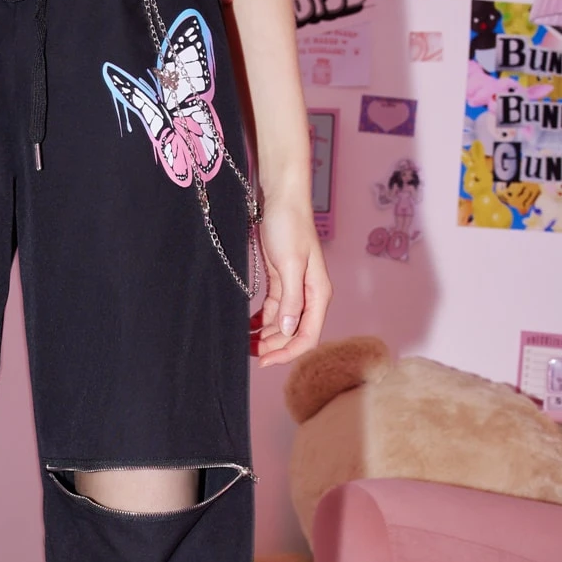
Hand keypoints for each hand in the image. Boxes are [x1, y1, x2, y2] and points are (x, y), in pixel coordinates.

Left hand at [254, 194, 330, 367]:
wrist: (281, 200)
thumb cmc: (290, 226)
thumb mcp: (290, 264)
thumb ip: (292, 300)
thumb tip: (290, 330)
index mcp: (318, 294)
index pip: (307, 336)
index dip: (287, 353)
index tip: (265, 362)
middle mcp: (309, 296)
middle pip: (293, 334)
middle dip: (273, 347)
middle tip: (248, 353)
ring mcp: (294, 290)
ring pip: (281, 325)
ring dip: (265, 336)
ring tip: (244, 342)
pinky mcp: (280, 283)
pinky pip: (272, 311)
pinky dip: (260, 321)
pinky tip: (247, 327)